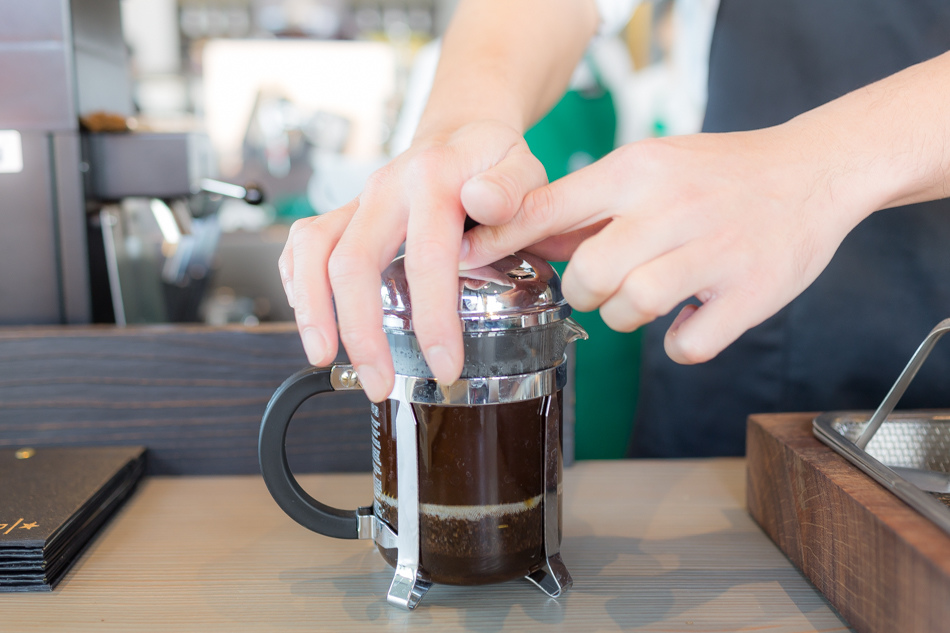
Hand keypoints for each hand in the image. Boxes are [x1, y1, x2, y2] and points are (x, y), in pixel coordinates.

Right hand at [278, 121, 546, 400]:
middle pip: (353, 261)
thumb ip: (511, 189)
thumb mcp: (524, 166)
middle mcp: (386, 187)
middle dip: (361, 331)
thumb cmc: (495, 161)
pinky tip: (312, 321)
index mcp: (434, 178)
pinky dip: (296, 284)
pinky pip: (302, 244)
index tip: (445, 365)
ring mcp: (359, 201)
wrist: (462, 134)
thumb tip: (484, 202)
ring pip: (312, 250)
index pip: (427, 257)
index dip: (434, 319)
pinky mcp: (345, 214)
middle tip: (379, 382)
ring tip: (324, 358)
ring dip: (312, 309)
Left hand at [459, 125, 873, 363]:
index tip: (461, 260)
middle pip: (588, 275)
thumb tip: (522, 239)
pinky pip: (687, 346)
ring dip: (629, 316)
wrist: (812, 170)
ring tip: (652, 296)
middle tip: (608, 283)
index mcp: (637, 170)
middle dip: (587, 291)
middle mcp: (671, 206)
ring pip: (632, 309)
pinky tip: (692, 317)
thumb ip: (588, 205)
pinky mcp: (751, 292)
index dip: (498, 240)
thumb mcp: (649, 167)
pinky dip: (683, 344)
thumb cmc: (717, 174)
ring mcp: (714, 250)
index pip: (547, 208)